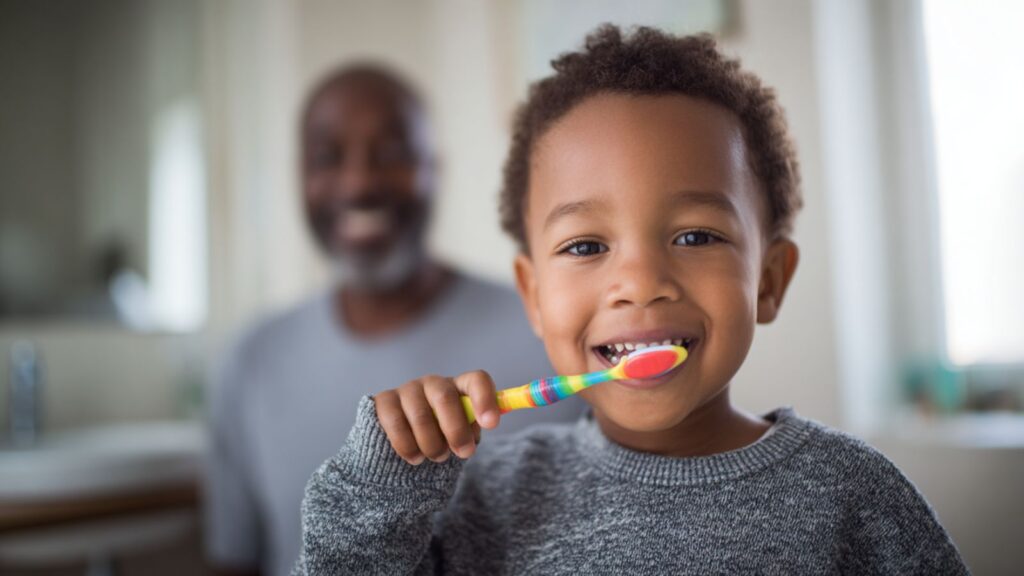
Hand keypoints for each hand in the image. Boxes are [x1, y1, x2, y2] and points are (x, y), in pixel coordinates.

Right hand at [373, 371, 500, 464]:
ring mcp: (407, 389)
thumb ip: (473, 428)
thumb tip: (484, 423)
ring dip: (432, 443)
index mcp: (459, 387)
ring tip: (437, 456)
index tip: (491, 424)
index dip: (485, 399)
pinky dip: (408, 446)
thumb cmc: (441, 438)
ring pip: (421, 416)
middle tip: (464, 452)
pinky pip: (395, 423)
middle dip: (456, 430)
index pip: (476, 381)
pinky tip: (415, 458)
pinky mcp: (383, 401)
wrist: (405, 448)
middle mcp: (433, 383)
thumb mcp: (461, 434)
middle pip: (445, 397)